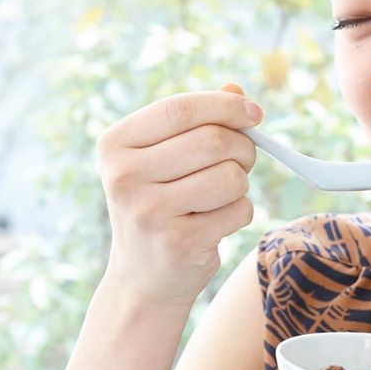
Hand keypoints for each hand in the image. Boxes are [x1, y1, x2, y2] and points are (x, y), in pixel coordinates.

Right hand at [97, 82, 261, 307]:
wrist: (143, 277)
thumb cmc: (159, 206)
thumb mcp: (164, 160)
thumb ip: (197, 123)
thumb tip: (236, 91)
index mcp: (115, 145)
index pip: (180, 109)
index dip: (225, 106)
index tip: (255, 113)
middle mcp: (124, 176)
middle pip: (212, 141)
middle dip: (242, 149)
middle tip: (242, 162)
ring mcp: (149, 211)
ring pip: (231, 177)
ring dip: (240, 185)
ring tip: (220, 197)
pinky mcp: (178, 242)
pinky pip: (238, 210)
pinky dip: (239, 213)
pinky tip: (216, 224)